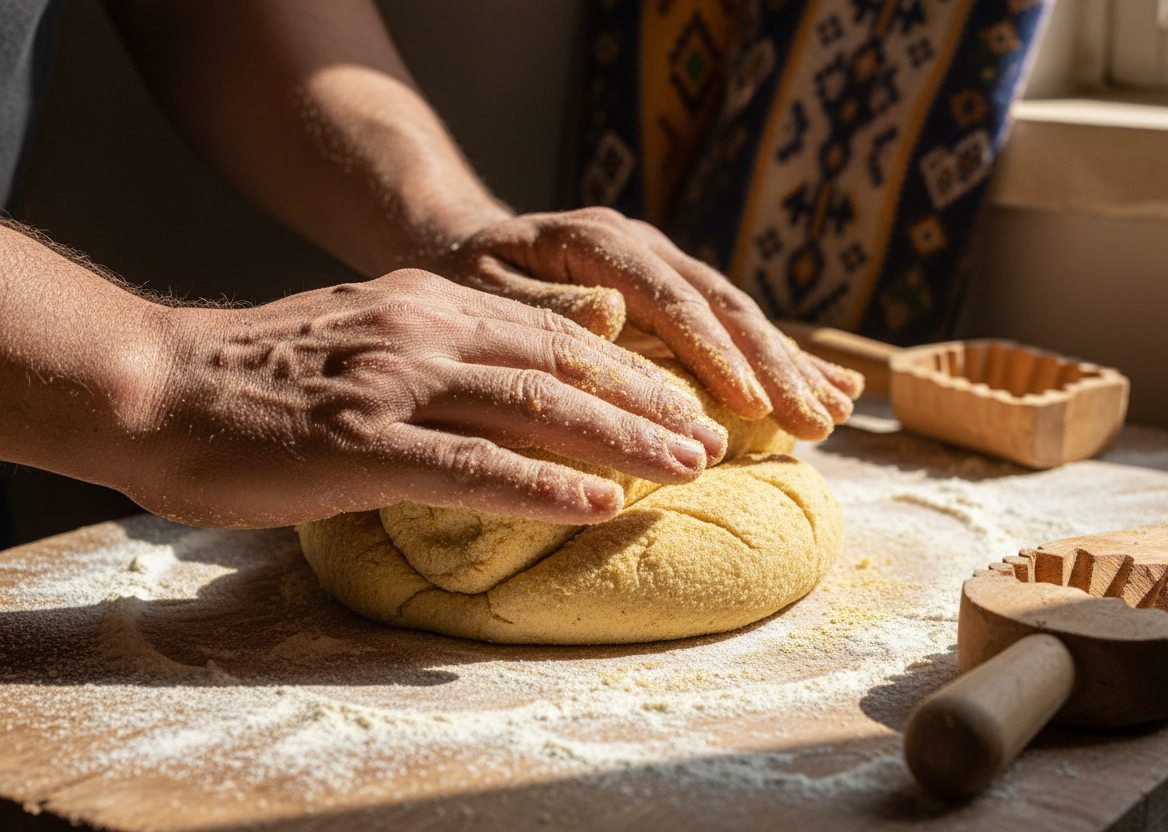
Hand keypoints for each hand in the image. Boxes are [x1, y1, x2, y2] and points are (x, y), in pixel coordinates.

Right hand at [128, 270, 727, 528]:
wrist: (158, 385)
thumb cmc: (263, 377)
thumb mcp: (370, 334)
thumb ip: (450, 346)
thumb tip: (523, 371)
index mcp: (431, 304)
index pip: (554, 336)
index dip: (629, 372)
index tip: (684, 402)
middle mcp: (426, 331)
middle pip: (564, 366)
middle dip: (648, 404)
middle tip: (712, 437)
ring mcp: (396, 385)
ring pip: (535, 408)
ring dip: (621, 440)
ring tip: (688, 468)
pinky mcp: (362, 444)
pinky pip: (472, 467)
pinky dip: (542, 486)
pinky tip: (598, 504)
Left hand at [431, 208, 863, 440]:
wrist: (459, 242)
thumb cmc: (462, 276)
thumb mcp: (482, 289)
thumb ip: (543, 304)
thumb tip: (613, 315)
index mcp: (597, 240)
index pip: (669, 298)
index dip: (715, 353)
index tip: (752, 405)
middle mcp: (641, 245)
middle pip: (721, 305)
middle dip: (773, 367)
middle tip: (815, 423)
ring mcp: (662, 264)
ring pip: (738, 314)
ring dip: (787, 365)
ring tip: (834, 413)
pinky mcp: (671, 290)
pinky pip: (731, 325)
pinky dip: (777, 358)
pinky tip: (829, 386)